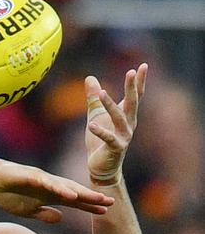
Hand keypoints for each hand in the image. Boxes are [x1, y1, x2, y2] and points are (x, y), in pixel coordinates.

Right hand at [0, 158, 114, 223]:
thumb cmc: (9, 193)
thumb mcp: (29, 211)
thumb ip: (45, 214)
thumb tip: (61, 219)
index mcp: (51, 195)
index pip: (75, 202)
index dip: (89, 206)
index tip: (106, 211)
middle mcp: (51, 185)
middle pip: (76, 192)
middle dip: (93, 198)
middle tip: (111, 202)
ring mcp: (43, 180)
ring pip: (66, 186)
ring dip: (82, 193)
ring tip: (97, 198)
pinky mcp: (32, 176)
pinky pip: (48, 183)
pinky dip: (60, 189)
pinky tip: (70, 195)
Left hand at [85, 63, 147, 184]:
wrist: (102, 168)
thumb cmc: (100, 142)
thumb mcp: (95, 116)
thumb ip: (93, 98)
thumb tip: (90, 78)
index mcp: (126, 116)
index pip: (135, 96)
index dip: (139, 81)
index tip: (142, 66)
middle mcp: (128, 125)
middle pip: (131, 103)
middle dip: (131, 87)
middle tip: (131, 71)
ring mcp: (123, 137)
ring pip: (118, 118)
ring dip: (110, 105)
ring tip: (102, 93)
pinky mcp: (115, 148)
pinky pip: (108, 138)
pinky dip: (100, 132)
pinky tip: (91, 125)